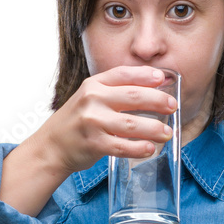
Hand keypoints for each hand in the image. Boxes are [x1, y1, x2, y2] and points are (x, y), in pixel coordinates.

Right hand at [32, 65, 177, 175]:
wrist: (51, 146)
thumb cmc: (77, 122)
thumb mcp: (90, 98)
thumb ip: (114, 92)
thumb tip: (152, 88)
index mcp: (93, 84)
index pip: (123, 74)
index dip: (146, 75)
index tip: (163, 79)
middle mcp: (92, 100)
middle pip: (133, 96)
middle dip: (158, 100)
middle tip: (173, 106)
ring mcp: (92, 122)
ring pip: (131, 124)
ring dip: (154, 128)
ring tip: (167, 133)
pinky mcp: (94, 144)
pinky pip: (122, 147)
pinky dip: (138, 149)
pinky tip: (150, 149)